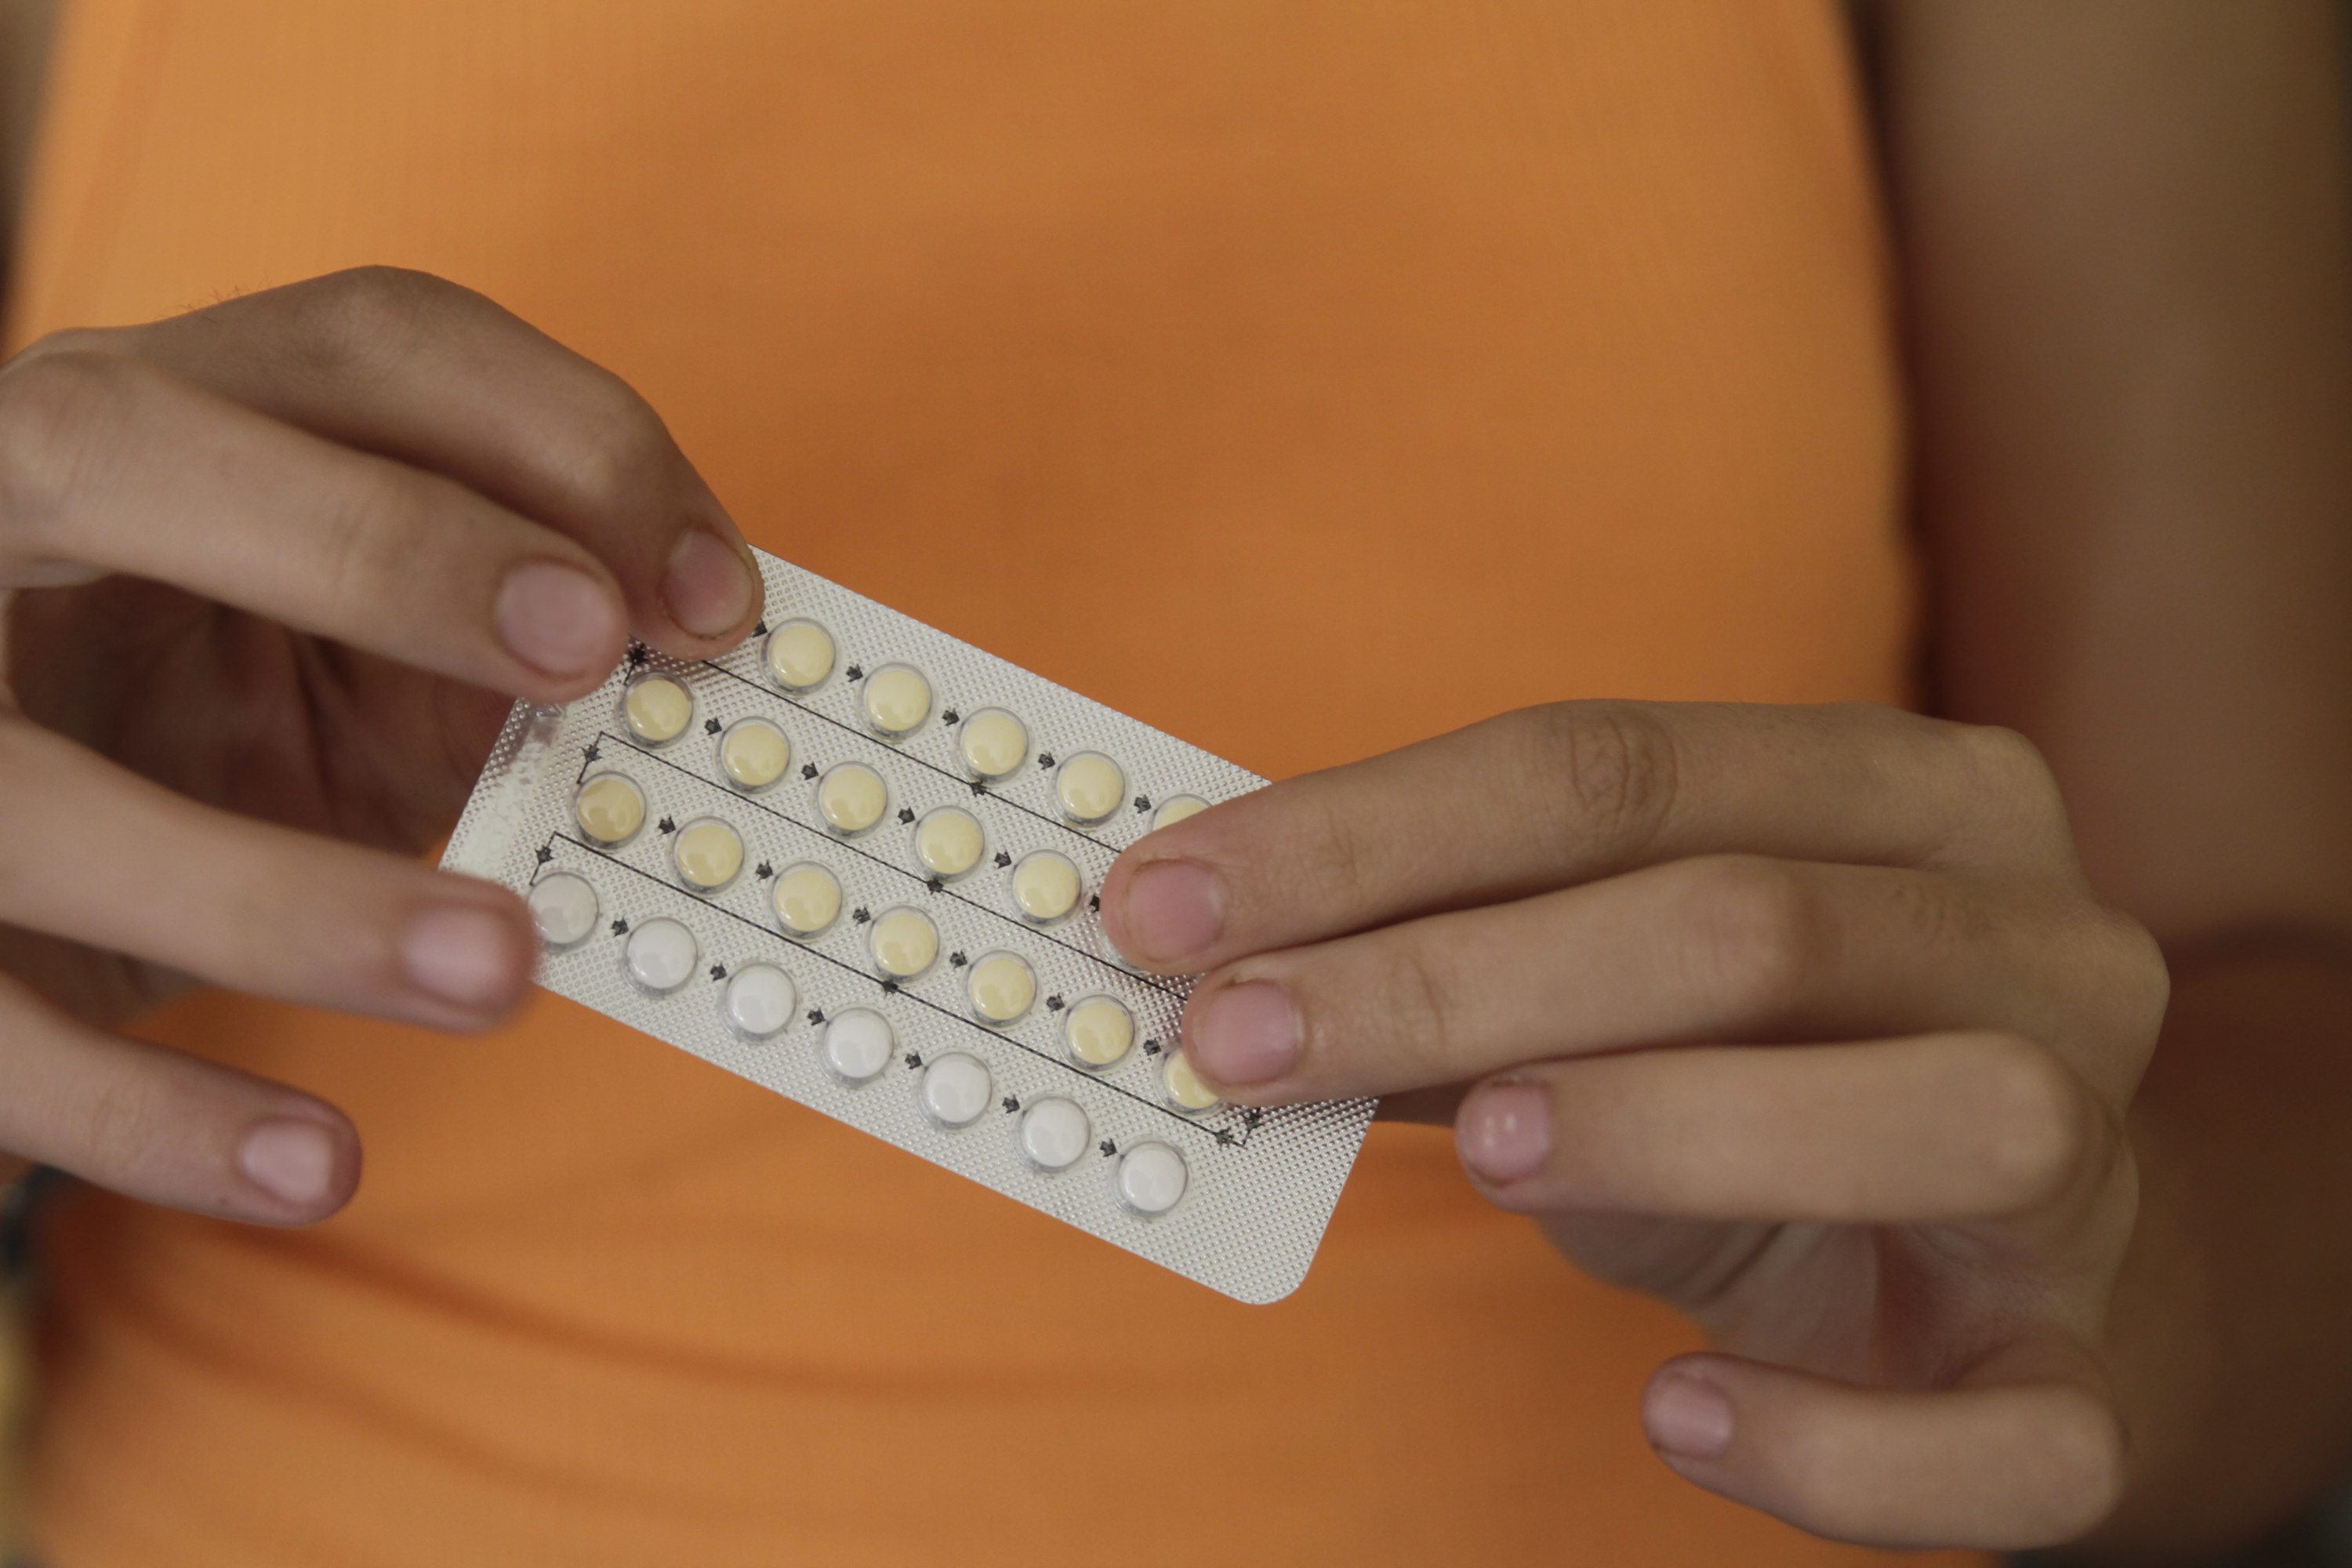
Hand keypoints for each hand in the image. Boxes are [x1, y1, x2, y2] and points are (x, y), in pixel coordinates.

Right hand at [0, 267, 758, 1223]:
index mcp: (163, 413)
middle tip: (587, 651)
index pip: (362, 343)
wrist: (14, 858)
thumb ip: (511, 653)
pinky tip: (320, 1169)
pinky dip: (150, 1116)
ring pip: (33, 789)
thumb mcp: (370, 657)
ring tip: (501, 970)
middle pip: (120, 445)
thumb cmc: (226, 718)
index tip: (711, 598)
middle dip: (376, 541)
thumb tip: (713, 696)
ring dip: (282, 893)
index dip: (557, 438)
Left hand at [1100, 701, 2166, 1549]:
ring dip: (1670, 1123)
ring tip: (1478, 1149)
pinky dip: (1837, 1441)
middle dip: (1453, 973)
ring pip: (1942, 1115)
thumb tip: (1211, 960)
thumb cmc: (1763, 1080)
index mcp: (1908, 795)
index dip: (1368, 832)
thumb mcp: (1609, 984)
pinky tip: (1676, 1413)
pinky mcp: (2092, 1366)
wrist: (2001, 1257)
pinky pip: (2018, 1431)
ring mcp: (2092, 1157)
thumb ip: (1454, 961)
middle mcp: (2037, 942)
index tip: (1167, 903)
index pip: (1615, 765)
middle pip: (1747, 921)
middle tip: (1234, 1038)